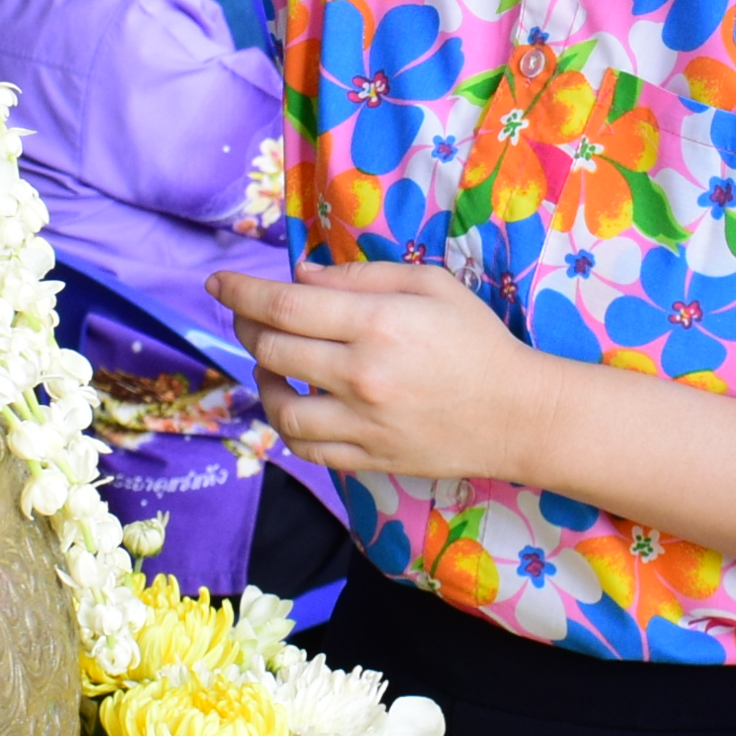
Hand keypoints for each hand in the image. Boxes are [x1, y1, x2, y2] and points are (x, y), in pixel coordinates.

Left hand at [214, 261, 552, 483]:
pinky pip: (304, 448)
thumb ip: (361, 277)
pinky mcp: (367, 459)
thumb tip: (302, 277)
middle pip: (272, 350)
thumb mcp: (430, 285)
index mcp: (378, 324)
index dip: (241, 293)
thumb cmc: (477, 340)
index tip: (217, 283)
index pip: (284, 306)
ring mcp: (362, 424)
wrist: (518, 415)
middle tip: (246, 315)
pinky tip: (293, 402)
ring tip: (269, 362)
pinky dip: (286, 424)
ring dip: (261, 380)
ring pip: (278, 406)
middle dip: (246, 327)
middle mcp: (362, 376)